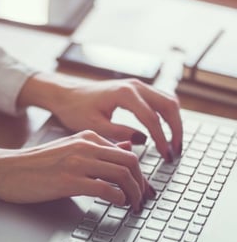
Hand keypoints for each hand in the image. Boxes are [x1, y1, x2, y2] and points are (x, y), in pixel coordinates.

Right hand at [0, 130, 154, 210]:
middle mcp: (85, 146)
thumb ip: (97, 149)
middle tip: (143, 199)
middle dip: (142, 184)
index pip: (126, 152)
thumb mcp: (68, 149)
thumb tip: (127, 147)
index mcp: (86, 137)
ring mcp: (77, 163)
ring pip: (122, 174)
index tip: (142, 188)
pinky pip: (106, 189)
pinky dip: (118, 199)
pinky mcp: (69, 181)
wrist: (5, 169)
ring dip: (134, 194)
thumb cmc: (34, 164)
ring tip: (133, 206)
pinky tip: (117, 205)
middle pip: (130, 162)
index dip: (140, 173)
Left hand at [17, 74, 182, 160]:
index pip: (151, 118)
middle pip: (168, 106)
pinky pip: (160, 100)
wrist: (65, 94)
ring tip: (173, 145)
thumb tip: (143, 140)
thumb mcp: (93, 126)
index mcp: (124, 93)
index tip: (165, 156)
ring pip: (168, 101)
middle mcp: (134, 85)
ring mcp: (137, 85)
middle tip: (175, 152)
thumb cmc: (75, 109)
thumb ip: (118, 133)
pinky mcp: (136, 89)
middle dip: (176, 130)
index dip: (161, 139)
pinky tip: (165, 133)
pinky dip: (167, 115)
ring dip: (175, 122)